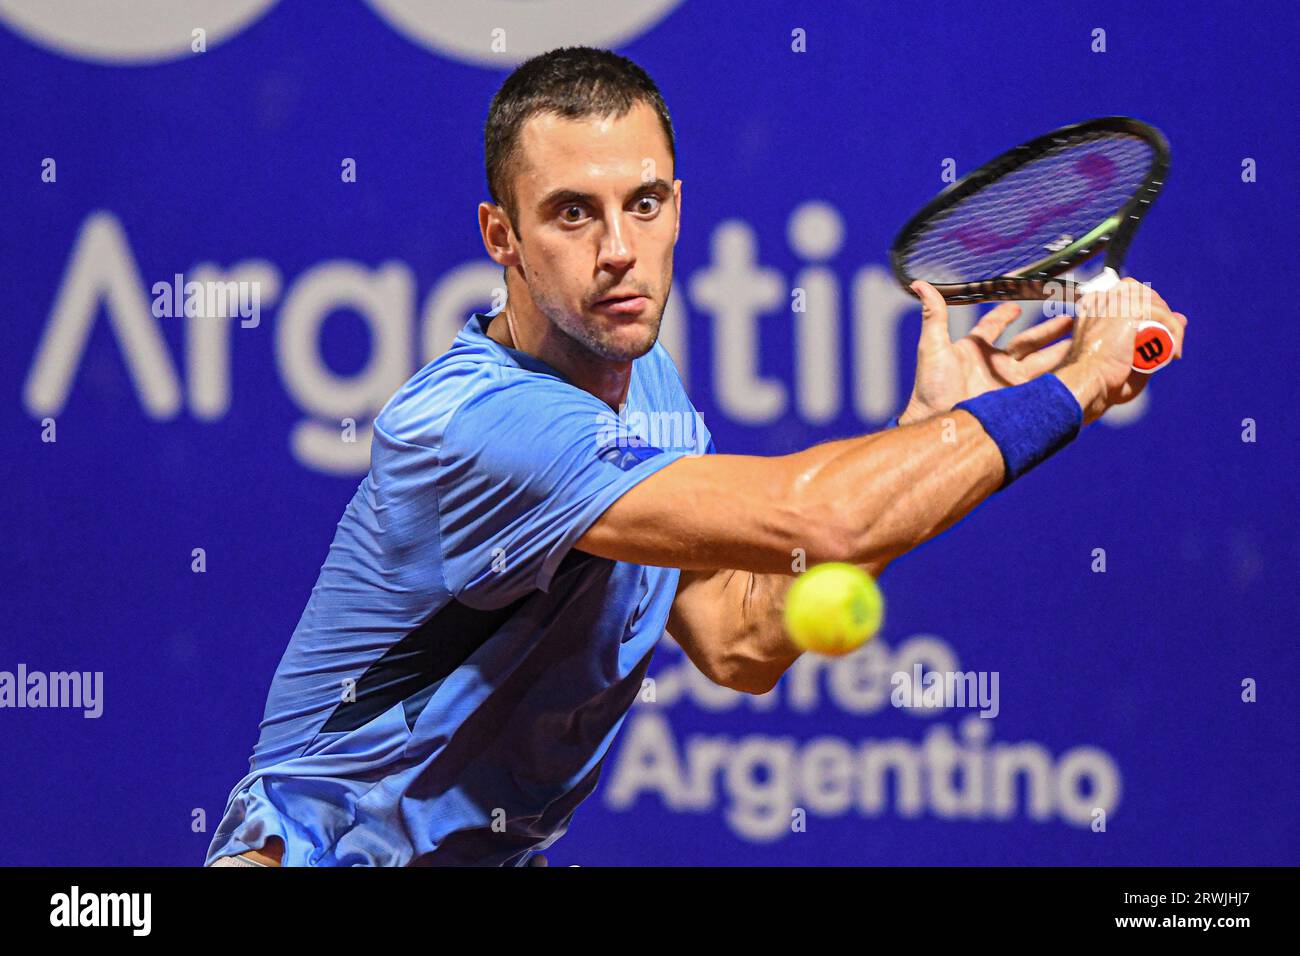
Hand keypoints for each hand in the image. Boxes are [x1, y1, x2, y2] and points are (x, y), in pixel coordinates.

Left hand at [898, 280, 1074, 424]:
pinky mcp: (1021, 398)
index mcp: (975, 349)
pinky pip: (1045, 383)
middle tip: (1072, 317)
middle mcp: (995, 365)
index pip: (992, 326)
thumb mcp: (933, 345)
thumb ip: (934, 315)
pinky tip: (1080, 363)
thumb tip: (919, 284)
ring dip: (1062, 349)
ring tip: (1083, 336)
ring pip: (1042, 361)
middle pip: (1028, 343)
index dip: (1004, 315)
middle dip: (1049, 331)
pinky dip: (1062, 374)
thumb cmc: (932, 387)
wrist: (941, 423)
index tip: (1016, 305)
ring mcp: (1009, 382)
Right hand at [1059, 278, 1187, 422]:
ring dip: (1171, 326)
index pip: (1129, 292)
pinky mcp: (1127, 310)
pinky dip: (1174, 331)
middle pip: (1144, 293)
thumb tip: (1184, 317)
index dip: (1148, 309)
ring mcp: (1114, 303)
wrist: (1087, 383)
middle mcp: (1102, 300)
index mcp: (1092, 307)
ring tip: (1172, 351)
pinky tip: (1173, 351)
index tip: (1158, 331)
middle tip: (1169, 342)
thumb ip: (1154, 336)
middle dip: (1162, 315)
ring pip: (1155, 303)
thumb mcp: (1129, 355)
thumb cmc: (1101, 380)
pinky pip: (1161, 314)